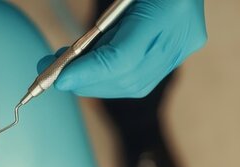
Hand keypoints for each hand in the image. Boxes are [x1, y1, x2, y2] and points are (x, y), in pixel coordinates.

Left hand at [37, 0, 206, 97]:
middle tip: (55, 74)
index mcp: (170, 9)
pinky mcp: (179, 51)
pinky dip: (110, 77)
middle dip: (86, 81)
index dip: (89, 73)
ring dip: (95, 82)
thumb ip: (102, 26)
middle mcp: (182, 33)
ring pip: (134, 84)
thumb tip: (70, 61)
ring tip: (68, 70)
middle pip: (127, 78)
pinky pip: (141, 77)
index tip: (60, 79)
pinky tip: (90, 68)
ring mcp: (184, 46)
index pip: (124, 58)